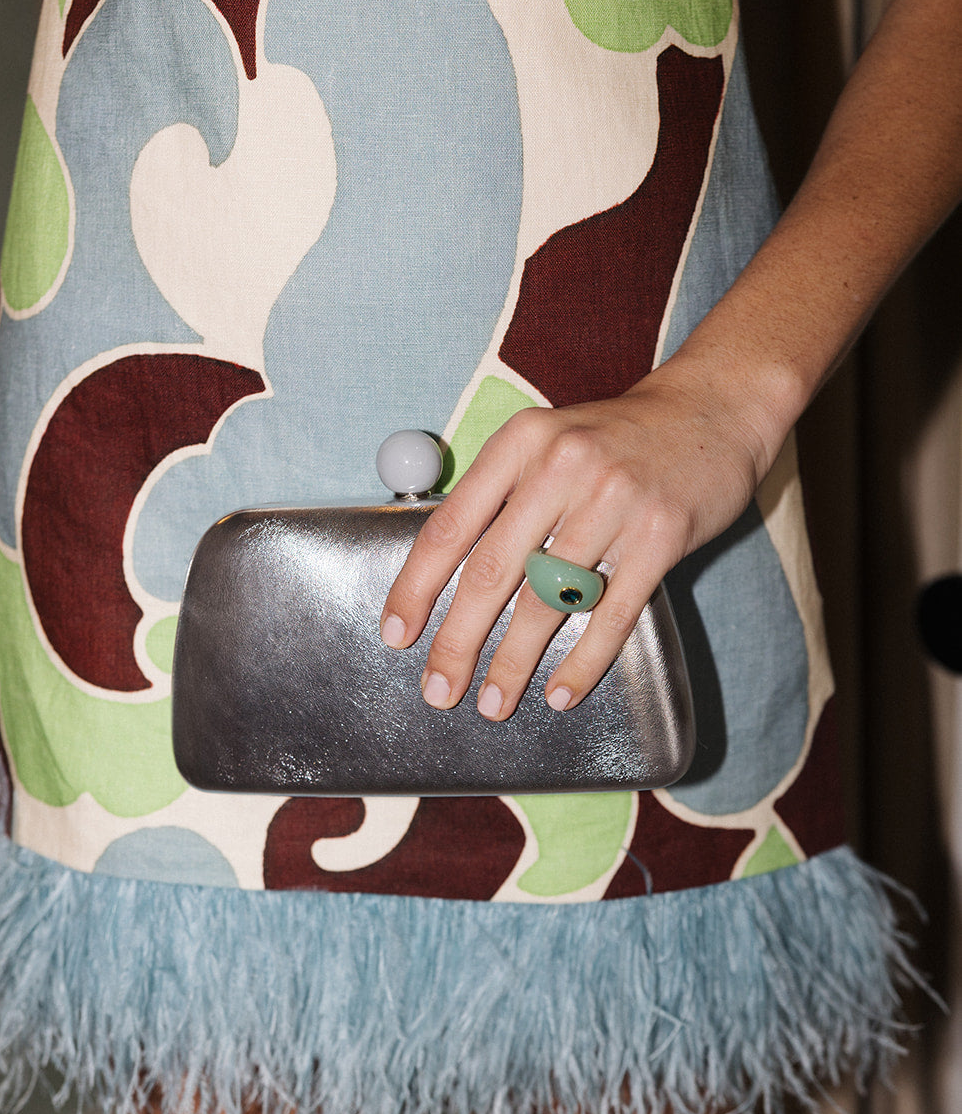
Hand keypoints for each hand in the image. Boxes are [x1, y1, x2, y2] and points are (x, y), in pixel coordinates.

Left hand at [379, 369, 770, 718]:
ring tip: (493, 703)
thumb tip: (446, 576)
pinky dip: (582, 662)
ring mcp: (615, 502)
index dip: (416, 587)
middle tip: (439, 689)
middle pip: (491, 572)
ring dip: (514, 663)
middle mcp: (561, 467)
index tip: (399, 635)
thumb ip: (501, 495)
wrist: (715, 409)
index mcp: (521, 443)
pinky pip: (611, 615)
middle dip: (458, 642)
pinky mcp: (661, 536)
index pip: (450, 527)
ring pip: (547, 601)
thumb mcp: (548, 441)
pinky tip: (560, 693)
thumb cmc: (618, 438)